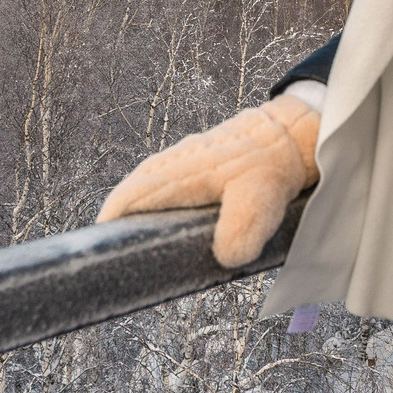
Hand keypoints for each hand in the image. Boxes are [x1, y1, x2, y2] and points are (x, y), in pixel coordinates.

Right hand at [96, 96, 319, 267]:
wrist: (292, 134)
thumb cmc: (273, 168)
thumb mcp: (260, 202)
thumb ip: (240, 232)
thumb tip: (224, 257)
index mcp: (179, 173)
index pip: (129, 199)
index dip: (111, 224)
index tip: (100, 250)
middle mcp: (172, 164)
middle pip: (129, 194)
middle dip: (118, 223)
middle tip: (115, 258)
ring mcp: (181, 161)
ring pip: (144, 187)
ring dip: (135, 212)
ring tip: (135, 245)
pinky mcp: (193, 163)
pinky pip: (161, 184)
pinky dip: (153, 204)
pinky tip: (164, 224)